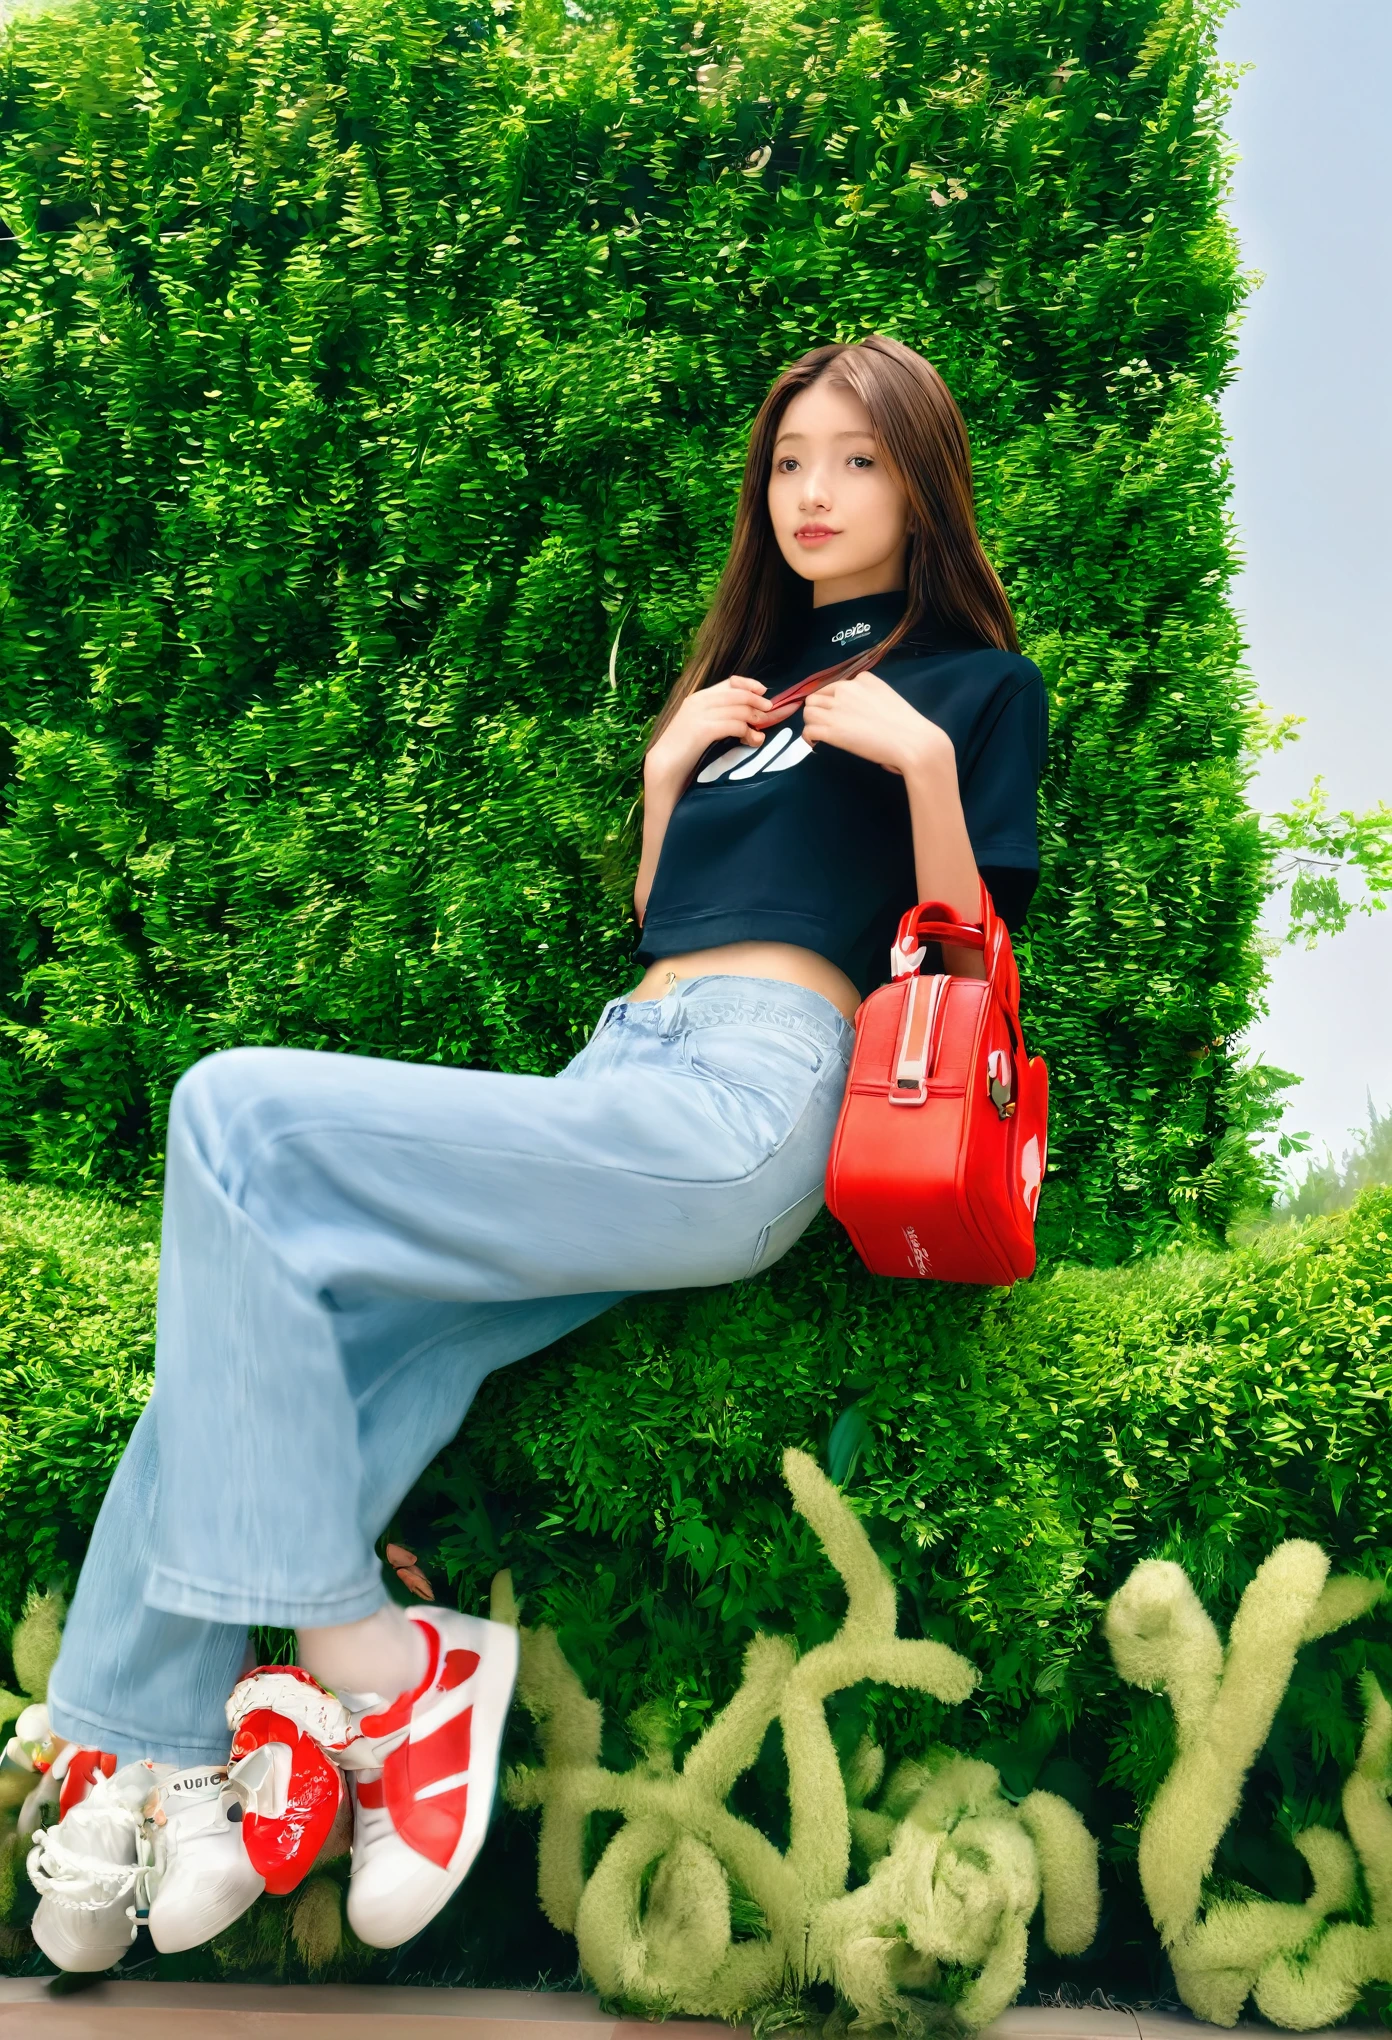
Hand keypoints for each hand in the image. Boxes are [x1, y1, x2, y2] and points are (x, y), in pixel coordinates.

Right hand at [644, 676, 793, 791]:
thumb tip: (747, 716)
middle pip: (738, 694)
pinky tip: (751, 741)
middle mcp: (699, 701)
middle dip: (758, 703)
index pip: (730, 683)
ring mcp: (700, 714)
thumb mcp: (701, 727)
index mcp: (698, 697)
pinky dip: (747, 733)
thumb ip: (719, 717)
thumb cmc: (684, 750)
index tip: (764, 692)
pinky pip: (734, 725)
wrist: (664, 766)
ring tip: (760, 736)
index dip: (750, 685)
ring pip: (739, 710)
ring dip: (755, 722)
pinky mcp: (703, 730)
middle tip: (771, 714)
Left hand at [801, 669, 954, 778]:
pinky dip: (808, 737)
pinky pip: (808, 730)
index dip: (833, 701)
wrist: (911, 740)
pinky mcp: (831, 730)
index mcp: (862, 680)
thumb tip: (860, 712)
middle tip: (827, 724)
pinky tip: (816, 743)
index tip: (839, 713)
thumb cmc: (907, 724)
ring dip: (812, 721)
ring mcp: (837, 710)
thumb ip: (870, 698)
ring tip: (821, 733)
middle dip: (819, 710)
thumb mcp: (887, 697)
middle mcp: (846, 690)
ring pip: (808, 711)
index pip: (835, 686)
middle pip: (816, 696)